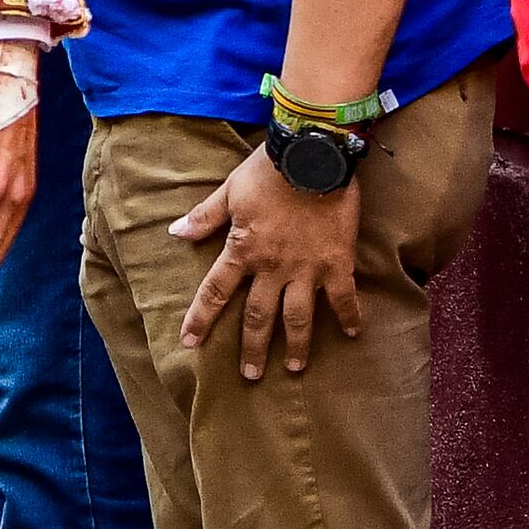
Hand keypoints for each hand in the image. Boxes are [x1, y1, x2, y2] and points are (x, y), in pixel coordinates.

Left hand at [173, 147, 363, 372]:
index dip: (200, 319)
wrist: (313, 153)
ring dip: (295, 345)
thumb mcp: (229, 191)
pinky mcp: (337, 263)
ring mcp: (306, 269)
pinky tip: (354, 334)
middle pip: (258, 316)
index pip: (214, 292)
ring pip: (298, 317)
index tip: (189, 342)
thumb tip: (175, 233)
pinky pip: (343, 297)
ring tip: (294, 367)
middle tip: (249, 375)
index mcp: (243, 250)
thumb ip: (204, 217)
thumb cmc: (268, 170)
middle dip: (252, 348)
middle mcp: (272, 267)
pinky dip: (350, 316)